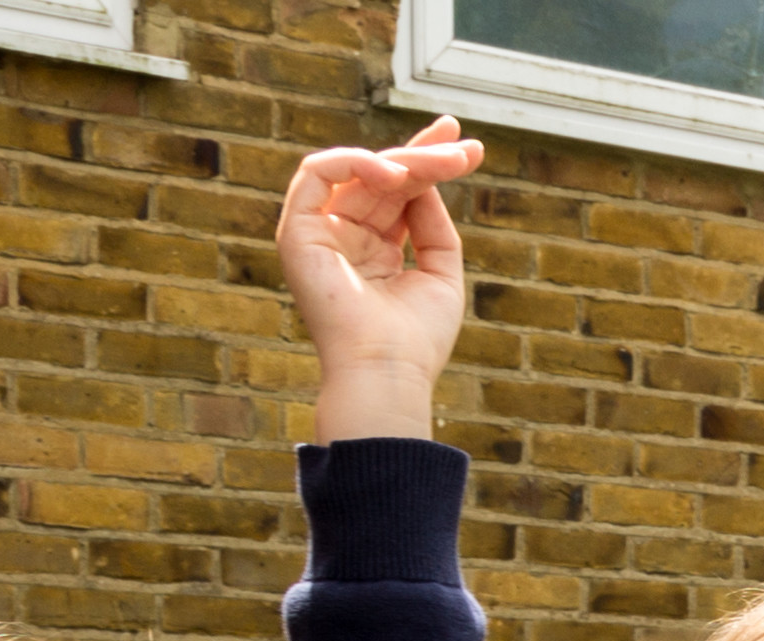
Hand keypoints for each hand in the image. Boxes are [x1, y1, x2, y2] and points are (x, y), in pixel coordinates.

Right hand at [276, 119, 486, 443]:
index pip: (397, 192)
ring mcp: (319, 234)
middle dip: (425, 155)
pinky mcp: (296, 233)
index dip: (427, 162)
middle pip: (382, 177)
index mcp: (374, 250)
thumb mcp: (440, 271)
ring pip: (358, 171)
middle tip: (466, 145)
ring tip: (444, 164)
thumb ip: (433, 224)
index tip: (467, 145)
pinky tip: (394, 175)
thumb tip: (424, 178)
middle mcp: (345, 238)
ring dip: (404, 161)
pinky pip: (316, 173)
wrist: (387, 373)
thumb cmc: (416, 338)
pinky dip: (354, 163)